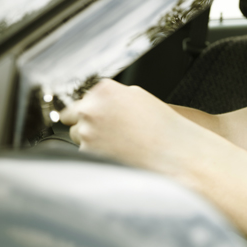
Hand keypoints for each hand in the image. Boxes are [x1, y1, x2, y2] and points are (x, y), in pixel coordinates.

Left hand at [59, 79, 218, 182]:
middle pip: (73, 116)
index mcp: (103, 90)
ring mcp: (87, 133)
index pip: (82, 97)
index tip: (100, 115)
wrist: (172, 152)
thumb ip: (111, 96)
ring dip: (90, 139)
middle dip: (86, 122)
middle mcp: (91, 109)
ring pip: (78, 136)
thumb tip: (95, 102)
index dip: (92, 107)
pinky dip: (97, 155)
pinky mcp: (88, 155)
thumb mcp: (138, 97)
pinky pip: (85, 154)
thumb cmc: (161, 126)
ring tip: (118, 143)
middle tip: (108, 130)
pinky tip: (118, 153)